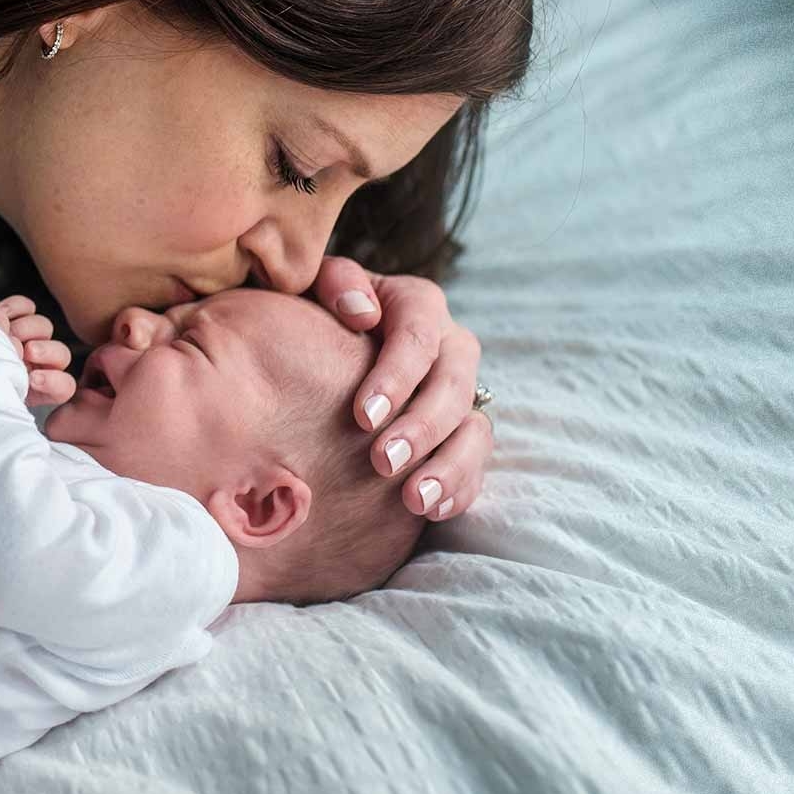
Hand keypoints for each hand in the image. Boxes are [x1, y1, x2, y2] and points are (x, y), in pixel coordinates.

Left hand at [0, 276, 74, 405]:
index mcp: (5, 332)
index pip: (25, 307)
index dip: (15, 306)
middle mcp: (24, 349)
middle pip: (44, 325)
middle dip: (28, 327)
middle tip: (11, 337)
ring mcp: (37, 372)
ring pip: (61, 352)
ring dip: (46, 350)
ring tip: (26, 355)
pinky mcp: (44, 395)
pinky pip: (65, 384)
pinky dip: (53, 379)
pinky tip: (33, 379)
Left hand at [310, 256, 489, 519]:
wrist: (326, 351)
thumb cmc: (316, 316)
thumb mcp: (317, 286)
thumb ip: (335, 283)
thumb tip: (361, 311)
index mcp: (417, 306)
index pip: (420, 335)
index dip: (397, 376)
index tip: (363, 416)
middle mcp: (449, 348)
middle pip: (453, 386)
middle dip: (422, 427)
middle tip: (384, 463)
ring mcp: (461, 394)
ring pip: (474, 428)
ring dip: (450, 466)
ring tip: (414, 500)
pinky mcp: (462, 433)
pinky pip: (476, 463)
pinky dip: (460, 488)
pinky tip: (432, 510)